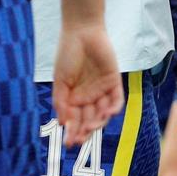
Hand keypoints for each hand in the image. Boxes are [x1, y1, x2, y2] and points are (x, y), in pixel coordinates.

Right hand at [52, 22, 124, 142]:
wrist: (81, 33)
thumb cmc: (67, 55)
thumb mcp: (60, 81)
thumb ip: (61, 102)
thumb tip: (62, 124)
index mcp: (73, 98)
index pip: (75, 120)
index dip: (73, 132)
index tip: (68, 143)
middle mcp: (88, 97)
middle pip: (89, 120)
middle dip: (85, 132)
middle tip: (80, 140)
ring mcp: (101, 91)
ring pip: (102, 114)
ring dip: (98, 123)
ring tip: (91, 127)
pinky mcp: (114, 83)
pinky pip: (116, 100)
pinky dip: (113, 109)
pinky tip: (106, 114)